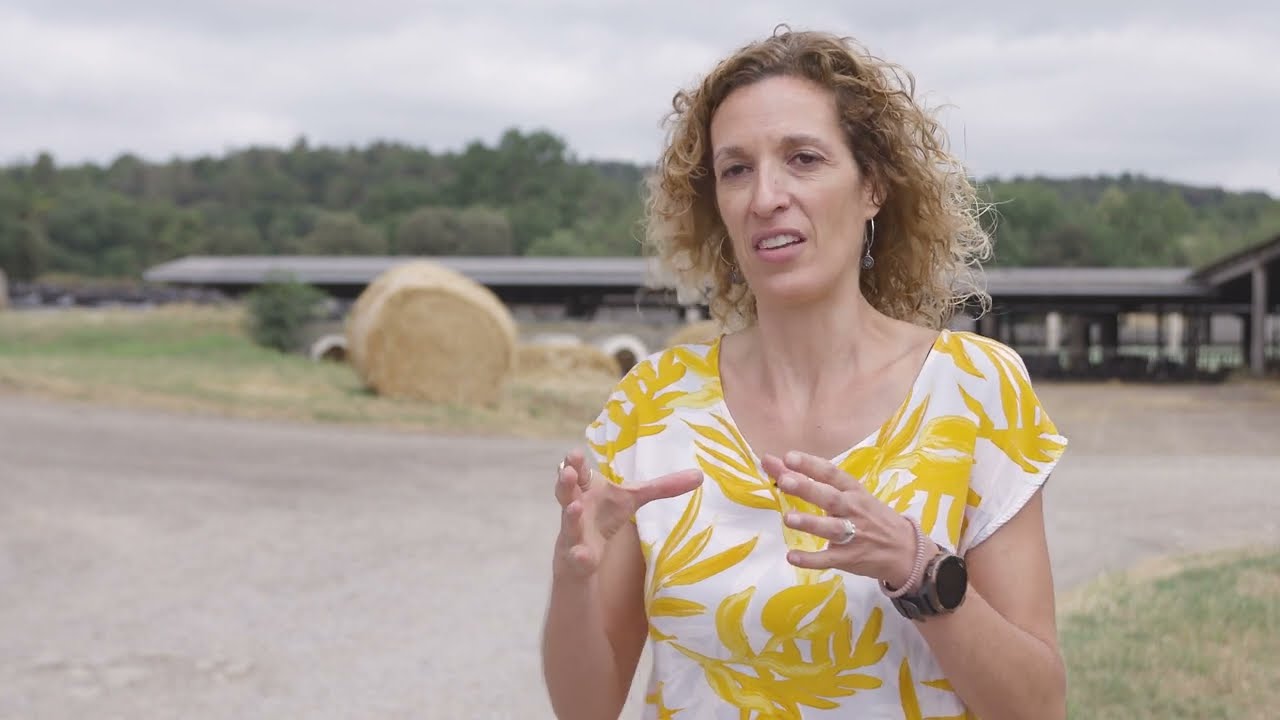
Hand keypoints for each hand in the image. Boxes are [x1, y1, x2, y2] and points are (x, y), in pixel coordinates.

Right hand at [553, 448, 702, 580]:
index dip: (575, 463)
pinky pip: (575, 555)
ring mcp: (572, 531)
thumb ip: (662, 487)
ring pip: (567, 521)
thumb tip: (700, 475)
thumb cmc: (605, 515)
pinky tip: (582, 556)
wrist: (583, 551)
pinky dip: (578, 555)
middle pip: (566, 490)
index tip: (575, 453)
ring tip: (575, 508)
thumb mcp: (634, 499)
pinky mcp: (575, 555)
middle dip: (565, 480)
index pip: (578, 471)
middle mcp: (575, 505)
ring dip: (570, 514)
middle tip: (567, 470)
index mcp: (586, 488)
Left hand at [761, 451, 933, 588]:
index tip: (789, 457)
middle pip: (830, 498)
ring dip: (810, 522)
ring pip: (830, 528)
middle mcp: (854, 510)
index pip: (832, 473)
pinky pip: (829, 559)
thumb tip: (777, 463)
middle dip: (808, 489)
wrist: (906, 550)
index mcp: (854, 491)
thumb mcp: (852, 496)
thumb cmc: (872, 516)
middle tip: (784, 481)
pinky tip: (792, 557)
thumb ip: (813, 481)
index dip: (811, 465)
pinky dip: (810, 560)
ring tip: (788, 518)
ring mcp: (854, 535)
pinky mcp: (850, 558)